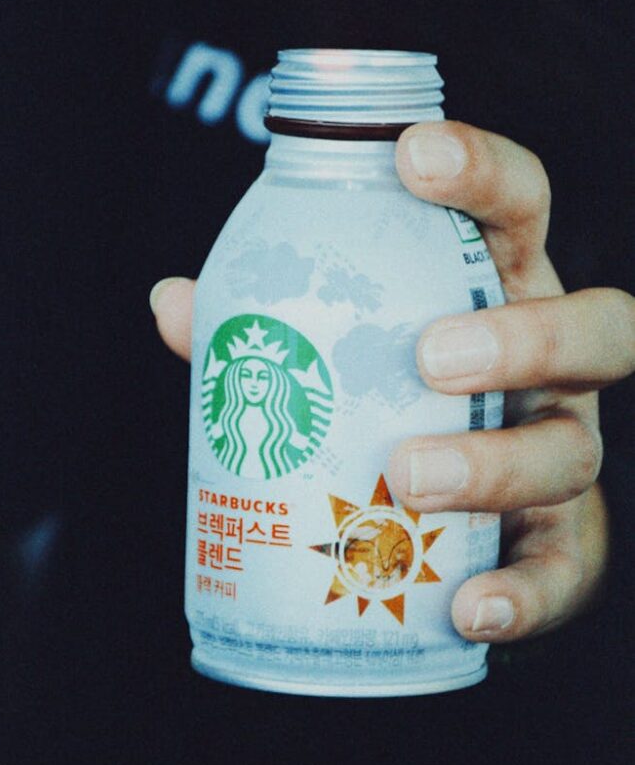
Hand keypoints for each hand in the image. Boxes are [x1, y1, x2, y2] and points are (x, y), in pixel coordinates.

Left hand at [150, 121, 634, 643]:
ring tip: (408, 476)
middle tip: (431, 357)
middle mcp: (551, 371)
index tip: (413, 156)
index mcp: (498, 294)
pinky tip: (468, 609)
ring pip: (571, 451)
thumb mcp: (335, 348)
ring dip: (494, 462)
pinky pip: (563, 570)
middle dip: (524, 334)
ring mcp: (561, 454)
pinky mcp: (559, 546)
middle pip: (596, 327)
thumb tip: (172, 302)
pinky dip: (523, 594)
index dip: (483, 172)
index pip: (517, 210)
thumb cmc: (386, 400)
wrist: (438, 515)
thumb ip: (264, 324)